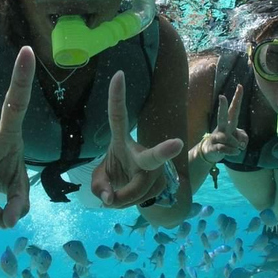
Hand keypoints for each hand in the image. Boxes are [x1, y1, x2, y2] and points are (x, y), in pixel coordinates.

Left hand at [91, 71, 183, 207]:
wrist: (135, 188)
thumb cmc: (114, 173)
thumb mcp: (99, 178)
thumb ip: (99, 186)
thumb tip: (110, 198)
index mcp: (121, 141)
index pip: (118, 117)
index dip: (117, 96)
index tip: (119, 74)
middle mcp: (142, 153)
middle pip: (151, 156)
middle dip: (164, 152)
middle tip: (177, 144)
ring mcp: (156, 170)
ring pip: (139, 191)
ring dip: (122, 198)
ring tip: (115, 196)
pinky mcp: (163, 184)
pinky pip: (142, 200)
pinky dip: (129, 203)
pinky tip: (128, 197)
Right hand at [197, 84, 247, 163]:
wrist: (209, 152)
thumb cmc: (225, 141)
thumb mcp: (237, 138)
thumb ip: (243, 137)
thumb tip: (241, 144)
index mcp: (228, 123)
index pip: (234, 108)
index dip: (237, 98)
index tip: (240, 85)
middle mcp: (221, 127)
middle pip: (222, 115)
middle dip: (222, 106)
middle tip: (221, 96)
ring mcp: (216, 137)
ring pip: (226, 137)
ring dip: (235, 144)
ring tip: (239, 148)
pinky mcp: (212, 147)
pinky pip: (224, 148)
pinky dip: (232, 151)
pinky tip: (236, 152)